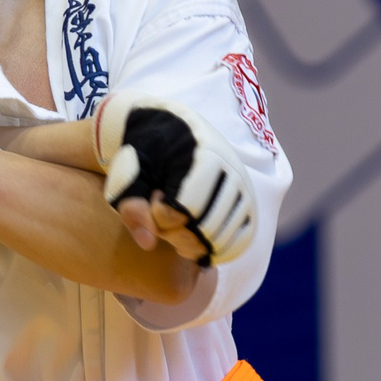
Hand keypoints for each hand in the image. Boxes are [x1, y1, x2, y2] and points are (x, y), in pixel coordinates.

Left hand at [94, 91, 255, 265]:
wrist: (174, 130)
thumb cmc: (149, 153)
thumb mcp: (130, 172)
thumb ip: (132, 205)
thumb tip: (148, 244)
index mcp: (201, 157)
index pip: (178, 211)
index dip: (158, 214)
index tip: (155, 195)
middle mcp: (231, 172)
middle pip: (202, 229)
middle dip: (175, 232)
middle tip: (164, 214)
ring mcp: (244, 189)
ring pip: (221, 238)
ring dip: (194, 243)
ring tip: (180, 223)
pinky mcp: (249, 204)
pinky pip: (242, 239)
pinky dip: (219, 249)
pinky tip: (198, 244)